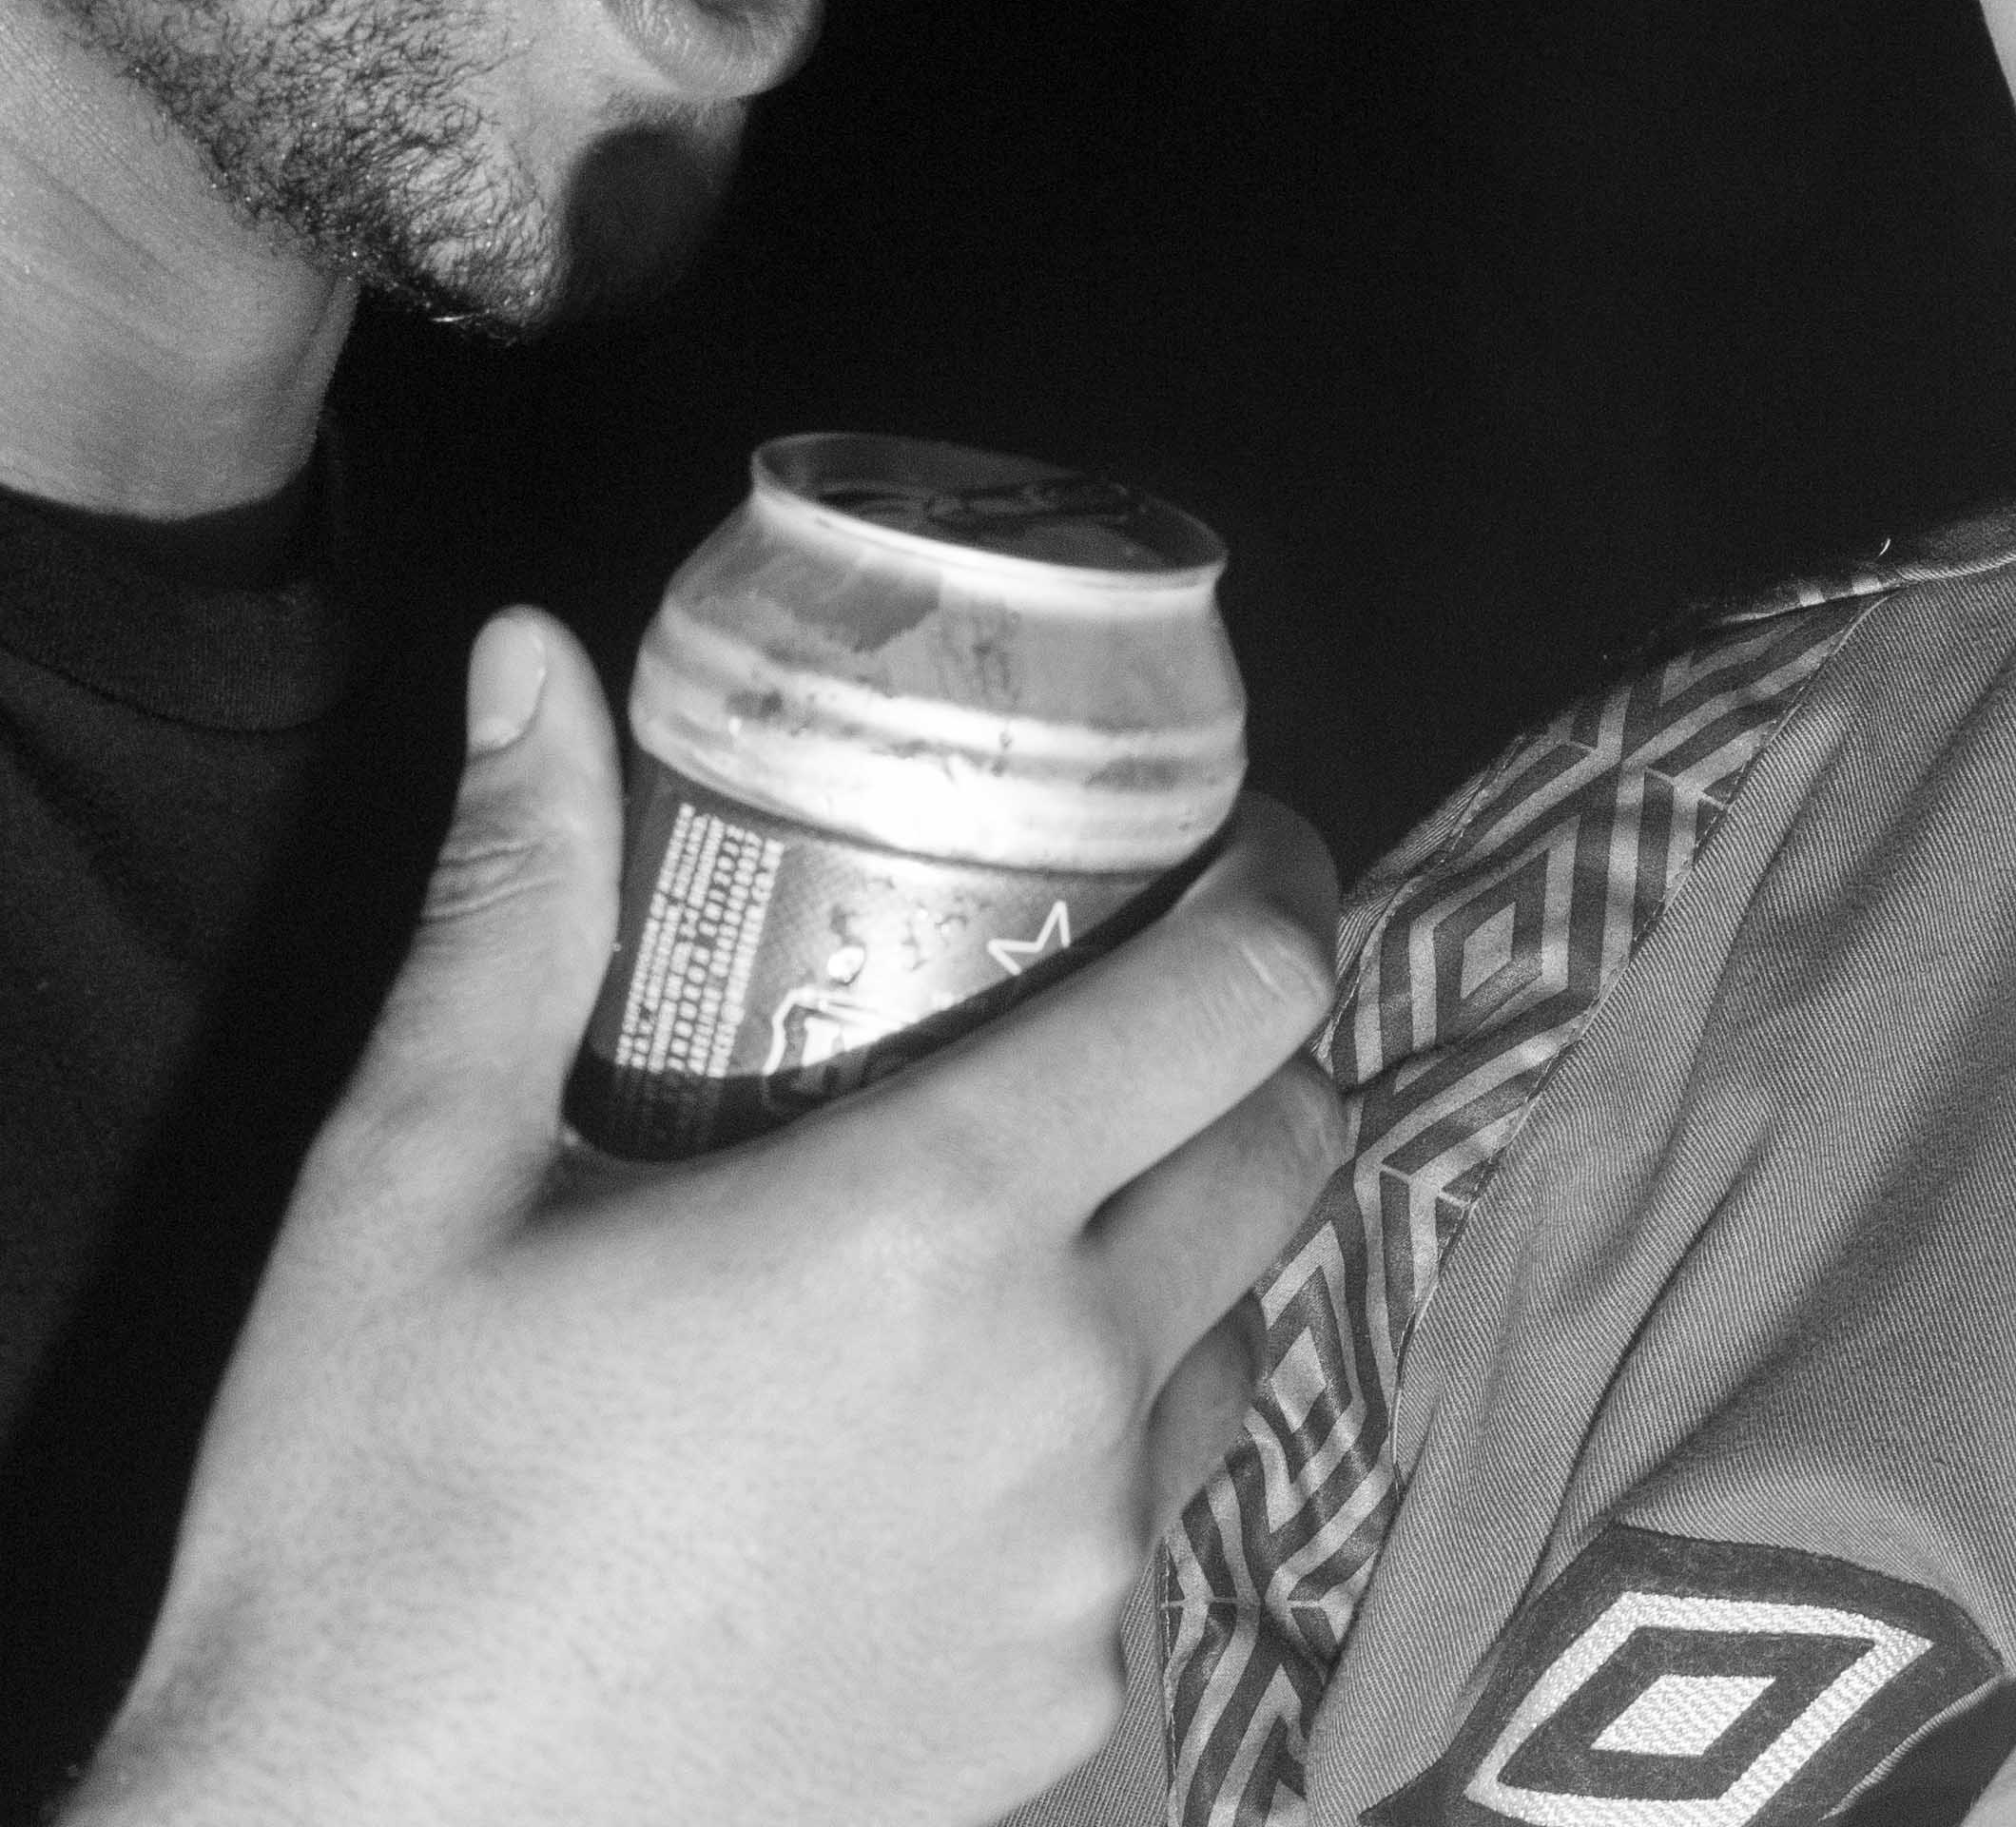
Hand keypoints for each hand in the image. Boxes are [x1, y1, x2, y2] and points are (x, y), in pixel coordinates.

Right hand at [64, 609, 1346, 1826]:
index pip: (1247, 990)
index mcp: (937, 1224)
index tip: (1244, 843)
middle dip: (1242, 1068)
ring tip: (1014, 1260)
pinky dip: (1082, 1473)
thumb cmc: (369, 1531)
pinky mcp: (1069, 1716)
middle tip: (1127, 1036)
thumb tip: (530, 660)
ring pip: (1224, 1352)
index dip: (1274, 883)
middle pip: (1285, 1157)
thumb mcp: (411, 1194)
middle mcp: (1066, 1388)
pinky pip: (1139, 1539)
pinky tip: (938, 1468)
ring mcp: (1087, 1569)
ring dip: (1165, 1279)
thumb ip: (513, 910)